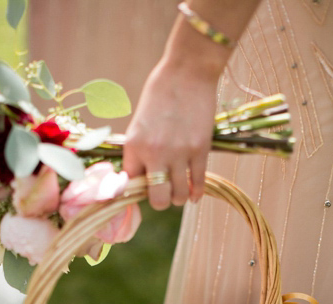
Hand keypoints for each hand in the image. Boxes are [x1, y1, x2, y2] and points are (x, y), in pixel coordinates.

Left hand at [122, 61, 219, 210]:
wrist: (187, 73)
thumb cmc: (161, 93)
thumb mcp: (140, 121)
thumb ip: (140, 149)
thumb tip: (142, 176)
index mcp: (134, 145)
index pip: (131, 184)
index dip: (138, 189)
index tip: (144, 187)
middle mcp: (155, 153)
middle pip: (157, 200)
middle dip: (159, 200)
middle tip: (163, 192)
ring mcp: (180, 154)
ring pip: (179, 196)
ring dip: (179, 197)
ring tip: (179, 190)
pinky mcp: (201, 151)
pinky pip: (198, 184)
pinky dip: (196, 193)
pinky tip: (194, 193)